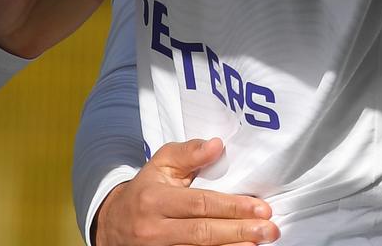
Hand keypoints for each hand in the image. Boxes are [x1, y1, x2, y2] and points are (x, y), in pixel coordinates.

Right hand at [94, 138, 277, 244]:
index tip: (261, 208)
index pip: (200, 204)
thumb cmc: (145, 190)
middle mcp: (154, 230)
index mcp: (154, 200)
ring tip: (258, 245)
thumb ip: (188, 152)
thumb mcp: (160, 164)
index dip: (232, 207)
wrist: (112, 224)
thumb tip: (217, 145)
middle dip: (240, 231)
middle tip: (269, 231)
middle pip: (203, 232)